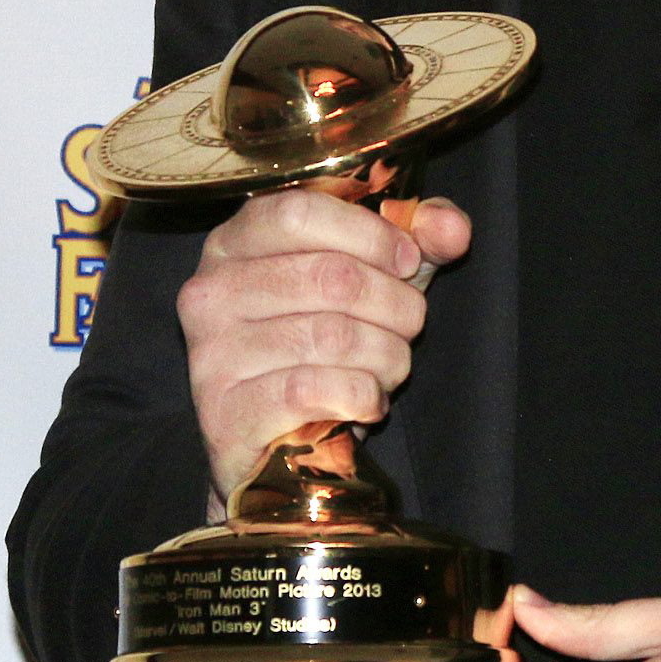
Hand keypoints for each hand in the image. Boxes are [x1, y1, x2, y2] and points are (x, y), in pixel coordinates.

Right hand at [176, 189, 470, 503]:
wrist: (279, 450)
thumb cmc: (325, 349)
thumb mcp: (375, 278)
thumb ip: (417, 239)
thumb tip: (451, 228)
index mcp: (235, 241)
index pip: (300, 210)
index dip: (370, 233)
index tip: (406, 261)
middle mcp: (210, 292)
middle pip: (330, 275)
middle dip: (395, 304)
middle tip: (409, 327)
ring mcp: (211, 354)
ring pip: (332, 335)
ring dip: (387, 355)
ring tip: (390, 367)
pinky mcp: (224, 414)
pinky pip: (313, 389)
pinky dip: (362, 395)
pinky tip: (369, 402)